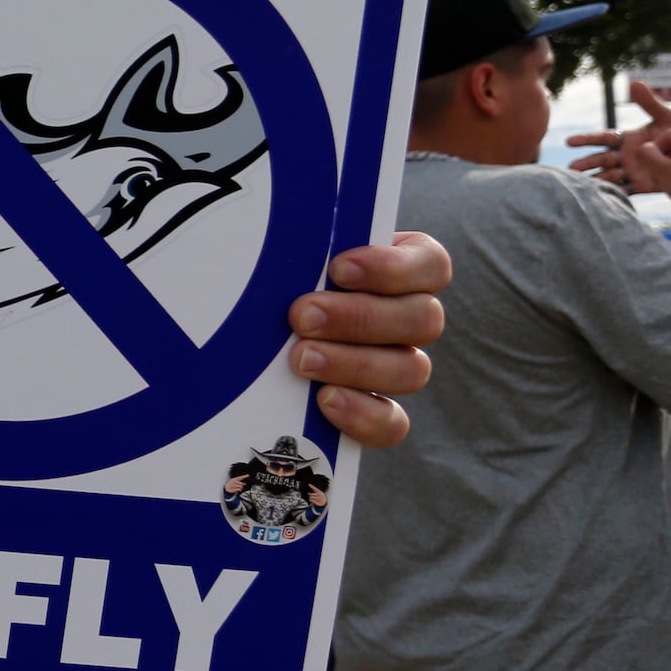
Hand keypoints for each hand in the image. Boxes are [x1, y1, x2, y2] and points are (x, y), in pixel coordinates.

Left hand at [287, 231, 449, 448]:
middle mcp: (409, 320)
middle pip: (423, 319)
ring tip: (302, 359)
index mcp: (402, 271)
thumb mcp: (287, 262)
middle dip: (359, 317)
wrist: (240, 345)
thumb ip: (302, 254)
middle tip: (302, 316)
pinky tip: (324, 400)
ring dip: (355, 364)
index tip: (339, 269)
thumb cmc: (273, 285)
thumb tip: (289, 245)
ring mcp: (398, 368)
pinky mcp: (378, 414)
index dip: (394, 268)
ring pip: (412, 369)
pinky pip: (393, 424)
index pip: (431, 264)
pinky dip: (362, 414)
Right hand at [567, 80, 670, 190]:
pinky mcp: (641, 186)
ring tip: (585, 182)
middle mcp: (625, 155)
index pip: (603, 138)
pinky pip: (626, 190)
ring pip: (609, 174)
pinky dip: (616, 191)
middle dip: (587, 162)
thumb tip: (634, 82)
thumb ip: (650, 102)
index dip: (586, 139)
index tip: (570, 141)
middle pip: (601, 158)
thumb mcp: (667, 117)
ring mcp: (632, 171)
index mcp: (627, 139)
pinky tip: (605, 194)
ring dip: (597, 177)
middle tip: (572, 168)